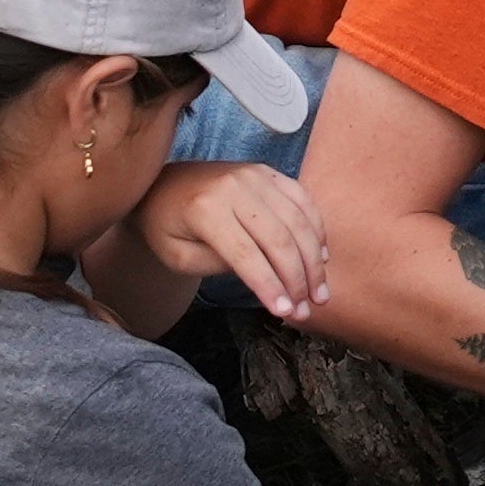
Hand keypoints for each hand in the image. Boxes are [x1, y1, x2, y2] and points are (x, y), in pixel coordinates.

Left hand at [134, 159, 327, 317]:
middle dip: (298, 279)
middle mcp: (234, 187)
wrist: (162, 184)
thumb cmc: (167, 226)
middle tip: (308, 308)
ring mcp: (255, 176)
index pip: (246, 255)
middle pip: (279, 238)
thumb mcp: (179, 256)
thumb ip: (219, 266)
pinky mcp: (268, 173)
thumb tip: (266, 275)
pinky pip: (302, 200)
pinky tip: (321, 257)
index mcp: (206, 209)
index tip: (285, 312)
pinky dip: (316, 229)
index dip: (269, 286)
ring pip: (297, 221)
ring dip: (313, 260)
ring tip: (319, 292)